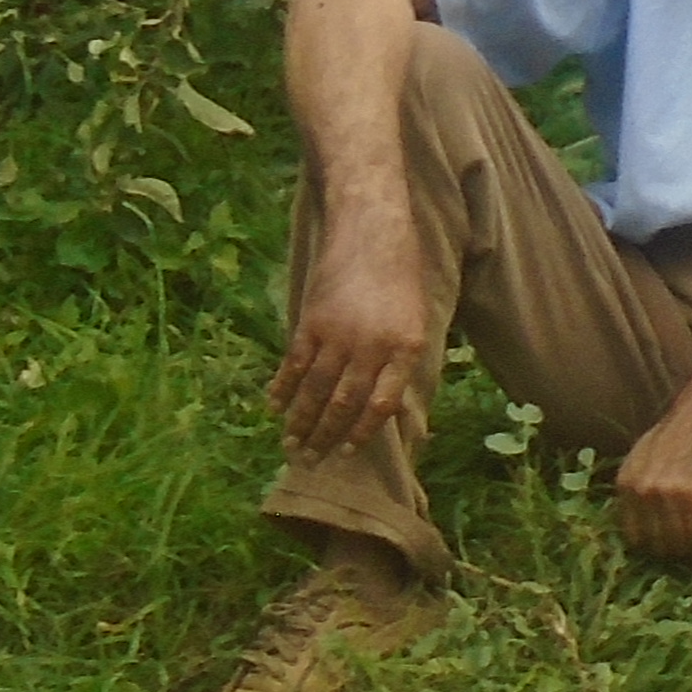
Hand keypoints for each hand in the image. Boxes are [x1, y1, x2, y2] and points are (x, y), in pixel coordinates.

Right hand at [270, 209, 440, 462]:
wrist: (372, 230)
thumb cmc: (401, 277)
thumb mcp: (416, 320)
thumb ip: (400, 362)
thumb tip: (383, 407)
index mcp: (405, 349)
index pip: (381, 405)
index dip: (362, 432)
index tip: (346, 452)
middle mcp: (372, 347)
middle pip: (343, 403)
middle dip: (325, 436)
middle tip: (310, 461)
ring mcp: (339, 334)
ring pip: (316, 389)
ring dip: (300, 421)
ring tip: (290, 445)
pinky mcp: (312, 320)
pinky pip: (295, 364)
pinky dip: (283, 388)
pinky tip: (274, 407)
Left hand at [613, 374, 691, 563]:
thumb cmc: (690, 426)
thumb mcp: (652, 454)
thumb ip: (645, 486)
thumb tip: (651, 524)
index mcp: (626, 481)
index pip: (633, 536)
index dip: (657, 546)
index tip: (678, 546)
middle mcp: (640, 490)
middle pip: (657, 544)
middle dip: (681, 551)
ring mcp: (665, 494)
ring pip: (680, 542)